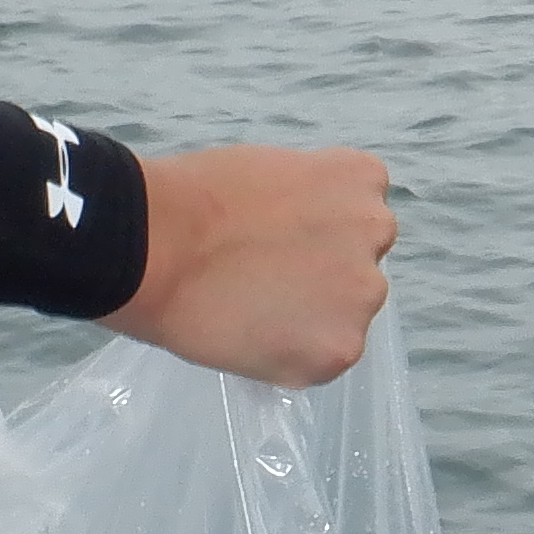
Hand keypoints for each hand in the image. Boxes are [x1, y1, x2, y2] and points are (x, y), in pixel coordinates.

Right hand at [108, 146, 393, 386]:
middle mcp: (376, 231)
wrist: (157, 245)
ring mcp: (363, 293)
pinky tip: (250, 337)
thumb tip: (300, 243)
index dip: (314, 234)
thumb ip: (304, 207)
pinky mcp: (341, 348)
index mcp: (361, 179)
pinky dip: (291, 357)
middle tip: (264, 282)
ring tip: (251, 312)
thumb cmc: (193, 199)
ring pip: (344, 316)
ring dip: (311, 319)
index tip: (279, 241)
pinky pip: (322, 360)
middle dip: (321, 277)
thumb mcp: (269, 174)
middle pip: (358, 266)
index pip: (359, 214)